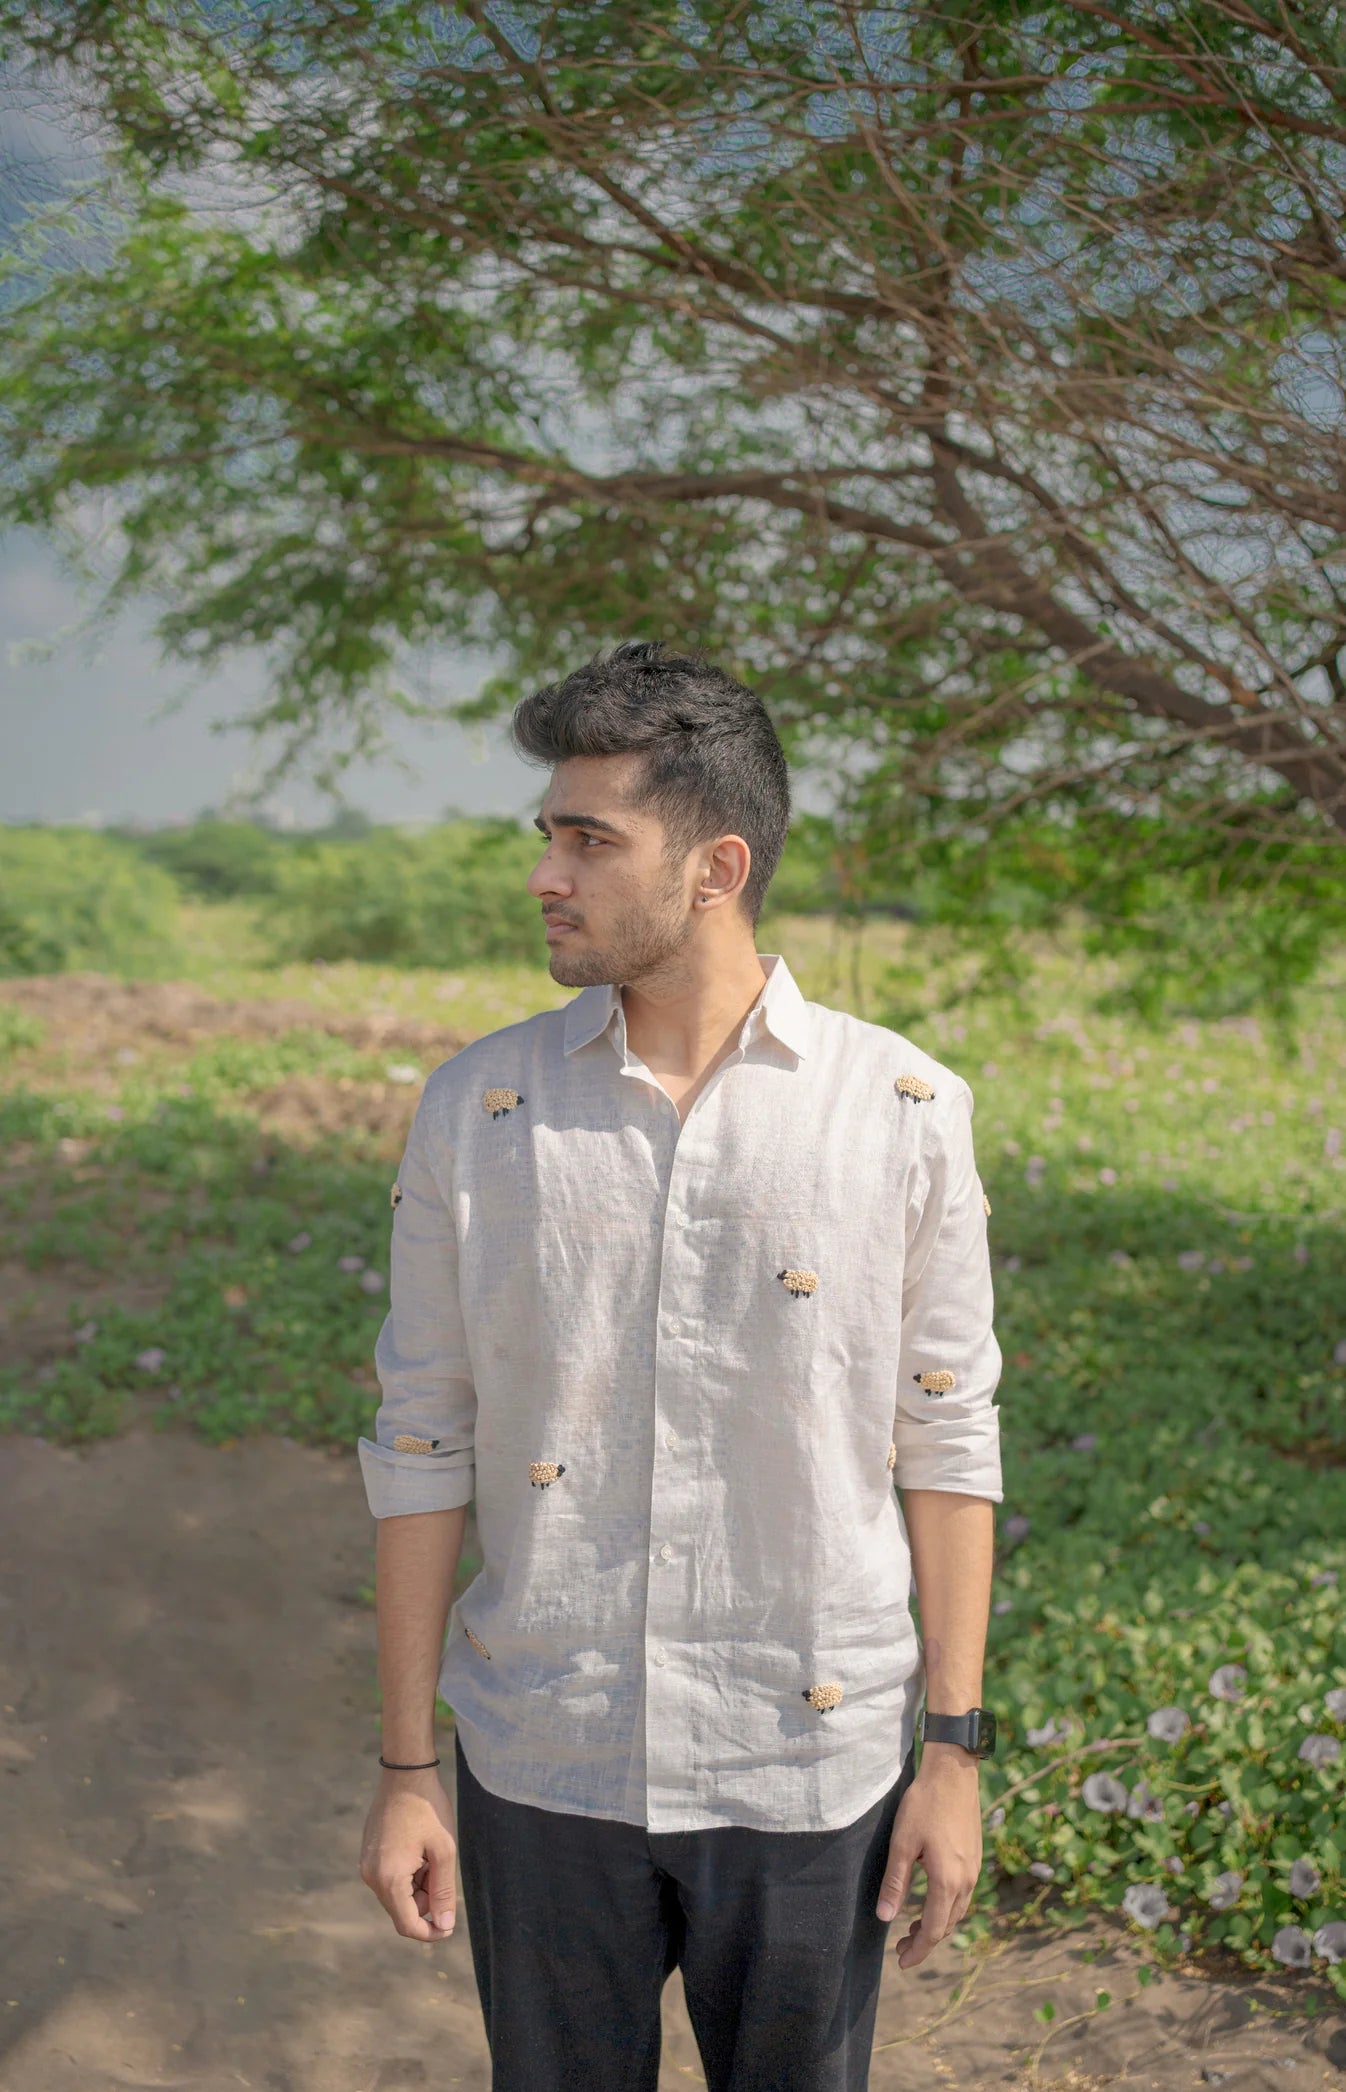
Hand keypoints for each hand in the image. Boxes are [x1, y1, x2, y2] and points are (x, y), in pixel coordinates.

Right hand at [359, 1766, 458, 1940]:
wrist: (405, 1774)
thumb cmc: (428, 1809)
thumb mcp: (444, 1850)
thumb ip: (443, 1891)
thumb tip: (444, 1924)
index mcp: (388, 1879)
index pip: (407, 1924)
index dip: (430, 1932)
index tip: (449, 1925)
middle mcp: (371, 1877)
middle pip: (402, 1910)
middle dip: (426, 1900)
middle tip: (440, 1868)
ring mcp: (366, 1865)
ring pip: (397, 1894)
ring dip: (417, 1885)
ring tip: (429, 1853)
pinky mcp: (368, 1855)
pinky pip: (389, 1878)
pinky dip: (407, 1874)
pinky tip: (418, 1848)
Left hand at [876, 1748, 982, 1966]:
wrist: (953, 1773)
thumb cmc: (924, 1805)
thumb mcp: (902, 1843)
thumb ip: (895, 1883)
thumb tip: (885, 1918)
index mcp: (947, 1880)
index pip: (934, 1930)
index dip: (918, 1951)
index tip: (902, 1963)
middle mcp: (966, 1880)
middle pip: (948, 1924)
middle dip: (925, 1941)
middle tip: (900, 1946)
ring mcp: (973, 1869)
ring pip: (957, 1910)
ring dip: (937, 1924)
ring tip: (913, 1928)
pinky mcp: (974, 1857)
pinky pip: (962, 1894)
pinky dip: (946, 1907)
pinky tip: (932, 1900)